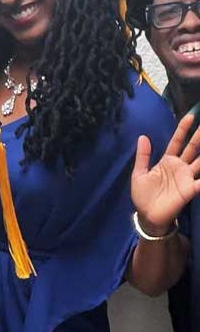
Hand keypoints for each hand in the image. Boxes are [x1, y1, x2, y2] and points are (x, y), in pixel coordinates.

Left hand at [131, 113, 199, 234]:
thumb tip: (143, 136)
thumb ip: (143, 156)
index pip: (177, 142)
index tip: (190, 116)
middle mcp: (180, 167)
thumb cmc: (143, 195)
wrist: (147, 215)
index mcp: (167, 161)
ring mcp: (187, 177)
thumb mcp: (139, 173)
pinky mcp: (190, 189)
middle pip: (193, 148)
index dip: (183, 129)